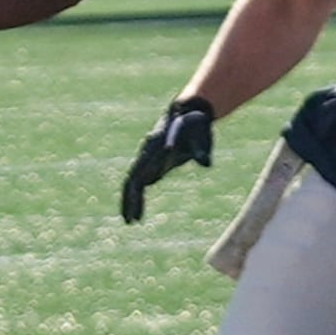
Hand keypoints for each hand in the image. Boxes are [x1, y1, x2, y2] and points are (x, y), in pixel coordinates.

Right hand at [121, 97, 214, 221]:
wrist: (189, 113)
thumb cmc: (195, 124)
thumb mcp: (200, 134)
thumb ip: (200, 149)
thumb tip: (206, 163)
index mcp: (155, 146)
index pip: (141, 168)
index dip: (138, 185)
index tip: (138, 200)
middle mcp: (147, 153)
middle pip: (132, 179)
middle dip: (129, 200)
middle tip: (129, 220)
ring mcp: (148, 159)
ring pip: (133, 182)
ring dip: (130, 201)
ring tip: (130, 222)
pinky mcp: (153, 164)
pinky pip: (140, 183)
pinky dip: (138, 198)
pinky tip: (138, 213)